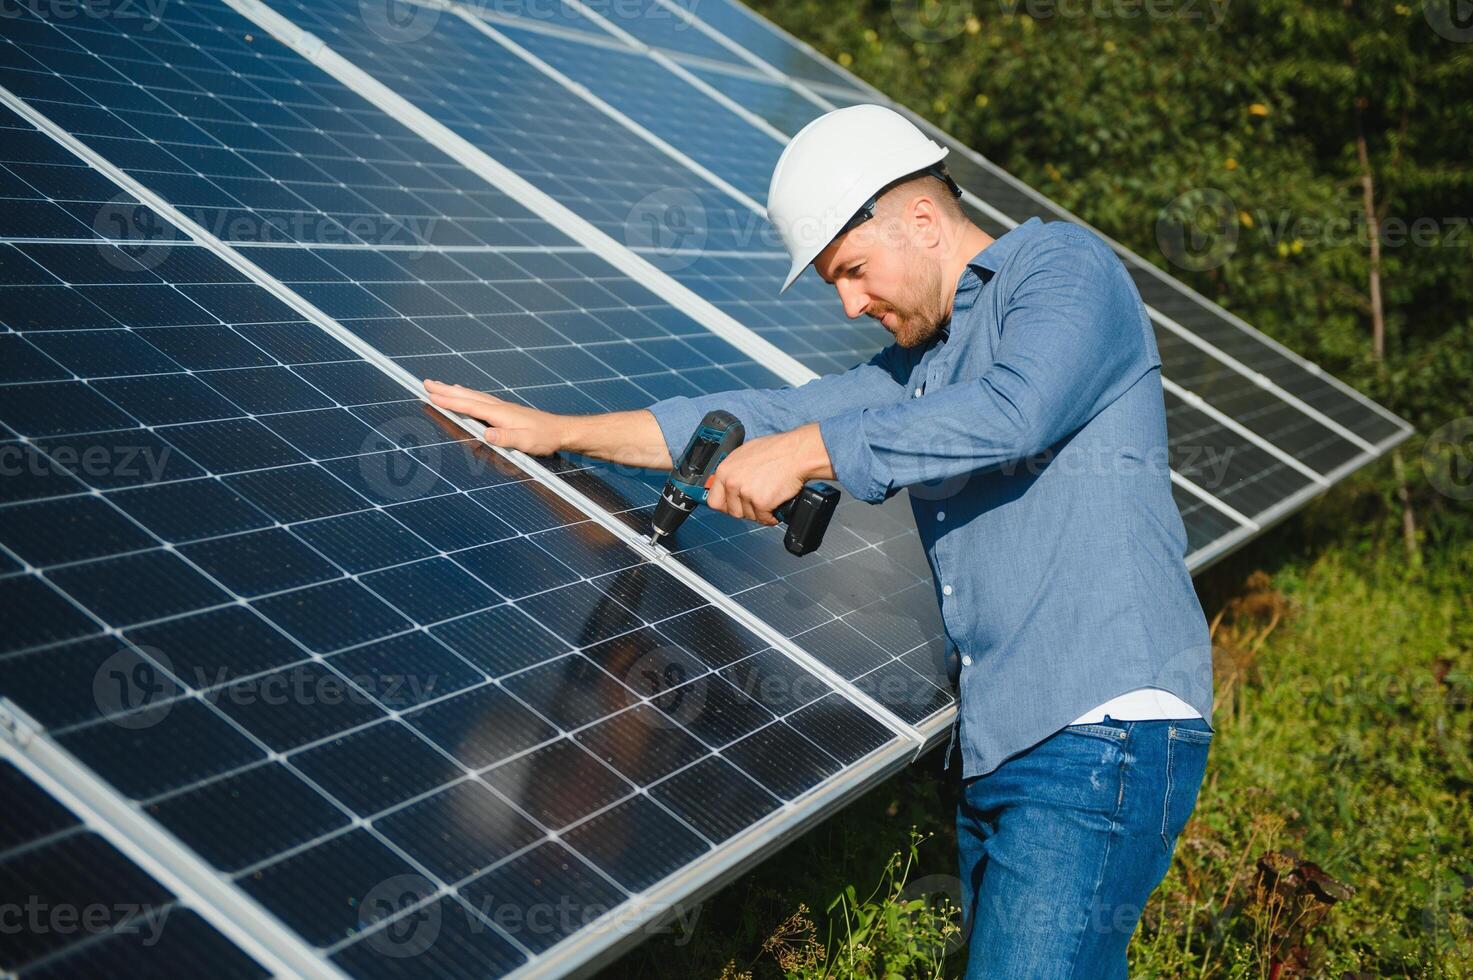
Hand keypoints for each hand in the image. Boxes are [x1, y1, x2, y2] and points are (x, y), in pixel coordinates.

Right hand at [423, 379, 567, 456]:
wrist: (562, 431)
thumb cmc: (545, 438)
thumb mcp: (525, 442)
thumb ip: (505, 439)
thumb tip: (486, 436)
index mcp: (499, 414)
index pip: (468, 406)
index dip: (448, 401)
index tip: (430, 394)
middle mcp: (499, 407)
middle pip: (467, 396)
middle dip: (445, 390)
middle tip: (425, 382)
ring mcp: (503, 407)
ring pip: (473, 395)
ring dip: (455, 391)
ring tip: (440, 385)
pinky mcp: (506, 411)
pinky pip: (481, 399)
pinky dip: (469, 395)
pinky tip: (467, 395)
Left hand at [706, 423, 832, 525]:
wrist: (797, 453)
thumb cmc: (777, 450)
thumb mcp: (746, 454)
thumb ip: (734, 471)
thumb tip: (729, 483)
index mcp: (725, 470)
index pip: (714, 500)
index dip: (726, 506)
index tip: (735, 506)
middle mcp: (732, 482)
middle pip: (732, 512)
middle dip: (746, 510)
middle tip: (758, 502)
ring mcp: (745, 493)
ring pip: (749, 516)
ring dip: (760, 512)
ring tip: (770, 498)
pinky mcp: (761, 502)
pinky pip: (764, 519)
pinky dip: (772, 516)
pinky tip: (777, 505)